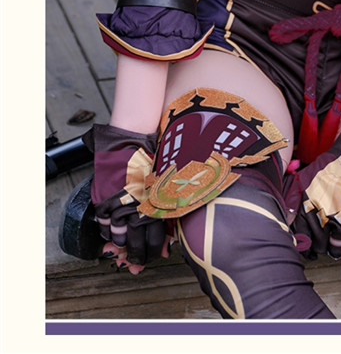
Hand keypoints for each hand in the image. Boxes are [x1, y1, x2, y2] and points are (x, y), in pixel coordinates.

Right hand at [83, 122, 167, 269]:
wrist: (131, 141)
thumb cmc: (152, 159)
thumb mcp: (165, 186)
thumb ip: (168, 212)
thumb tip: (171, 240)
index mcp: (157, 206)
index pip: (157, 241)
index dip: (156, 252)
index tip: (156, 256)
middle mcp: (138, 209)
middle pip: (138, 245)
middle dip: (137, 258)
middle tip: (136, 265)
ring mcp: (119, 207)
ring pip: (119, 239)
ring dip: (120, 248)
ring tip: (122, 253)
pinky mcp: (104, 201)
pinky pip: (104, 226)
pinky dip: (107, 233)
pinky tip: (111, 236)